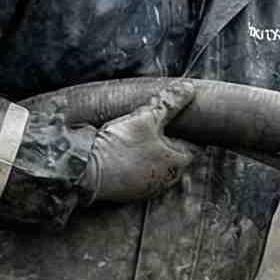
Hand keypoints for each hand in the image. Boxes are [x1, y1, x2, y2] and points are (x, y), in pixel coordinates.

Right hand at [87, 84, 200, 202]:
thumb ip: (169, 103)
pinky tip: (126, 152)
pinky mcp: (128, 192)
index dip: (187, 132)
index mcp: (177, 164)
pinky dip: (136, 164)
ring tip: (139, 137)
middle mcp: (166, 180)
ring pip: (155, 166)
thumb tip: (188, 87)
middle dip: (168, 142)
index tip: (179, 121)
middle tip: (158, 126)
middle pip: (174, 157)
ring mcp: (147, 188)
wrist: (86, 170)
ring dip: (150, 153)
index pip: (193, 146)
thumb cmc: (120, 146)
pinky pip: (138, 175)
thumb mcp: (146, 118)